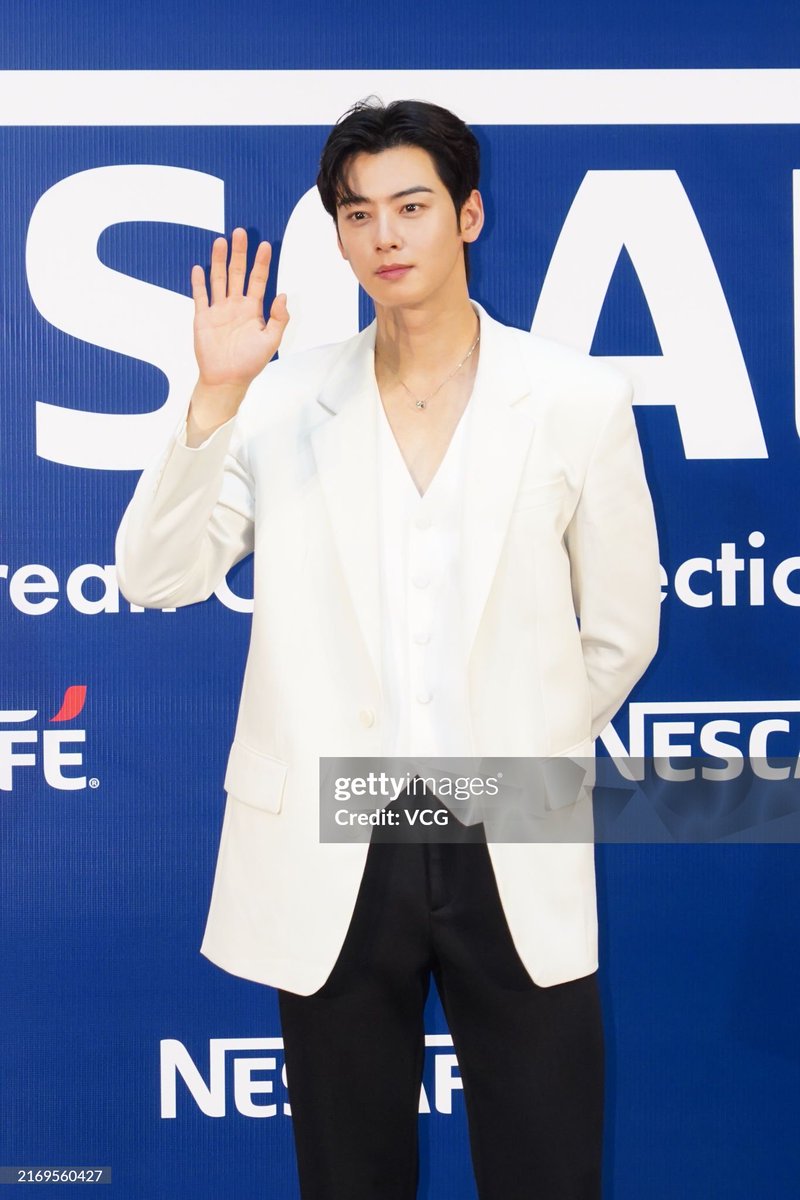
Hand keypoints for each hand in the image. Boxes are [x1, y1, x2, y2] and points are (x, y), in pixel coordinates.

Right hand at [186, 229, 289, 442]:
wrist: (227, 379)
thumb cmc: (250, 363)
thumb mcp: (271, 341)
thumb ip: (278, 318)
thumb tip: (283, 295)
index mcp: (252, 310)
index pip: (258, 280)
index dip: (261, 263)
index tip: (264, 245)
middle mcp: (235, 306)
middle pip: (237, 273)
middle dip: (239, 254)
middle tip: (241, 233)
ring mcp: (218, 310)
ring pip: (218, 279)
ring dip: (219, 261)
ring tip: (221, 242)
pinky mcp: (203, 318)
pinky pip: (200, 296)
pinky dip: (198, 282)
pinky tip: (198, 268)